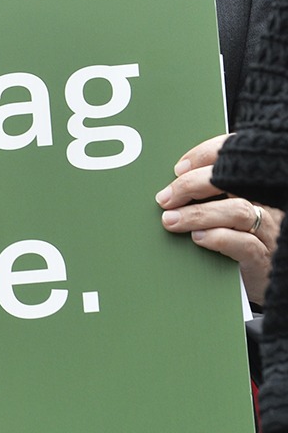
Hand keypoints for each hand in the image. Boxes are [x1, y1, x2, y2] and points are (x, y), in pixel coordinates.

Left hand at [157, 133, 280, 303]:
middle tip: (165, 197)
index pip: (235, 159)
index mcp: (255, 187)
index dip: (206, 156)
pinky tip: (197, 238)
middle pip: (232, 182)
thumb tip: (170, 187)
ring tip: (172, 219)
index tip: (178, 167)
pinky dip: (217, 237)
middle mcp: (265, 204)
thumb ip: (208, 196)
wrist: (263, 276)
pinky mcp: (263, 256)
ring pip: (237, 211)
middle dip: (192, 185)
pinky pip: (244, 243)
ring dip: (198, 214)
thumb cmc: (238, 240)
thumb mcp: (225, 213)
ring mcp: (267, 230)